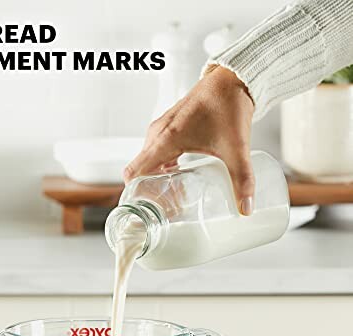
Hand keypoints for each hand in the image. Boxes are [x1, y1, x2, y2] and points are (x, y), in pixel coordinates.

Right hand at [123, 66, 254, 214]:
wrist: (231, 79)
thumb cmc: (228, 106)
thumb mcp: (236, 148)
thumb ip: (242, 179)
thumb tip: (246, 208)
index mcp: (165, 139)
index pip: (134, 172)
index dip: (135, 194)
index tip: (145, 211)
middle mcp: (157, 134)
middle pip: (139, 171)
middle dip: (147, 192)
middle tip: (163, 210)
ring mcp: (160, 130)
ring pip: (147, 162)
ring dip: (154, 180)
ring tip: (171, 199)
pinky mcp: (167, 128)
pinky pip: (155, 153)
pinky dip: (161, 168)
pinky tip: (177, 179)